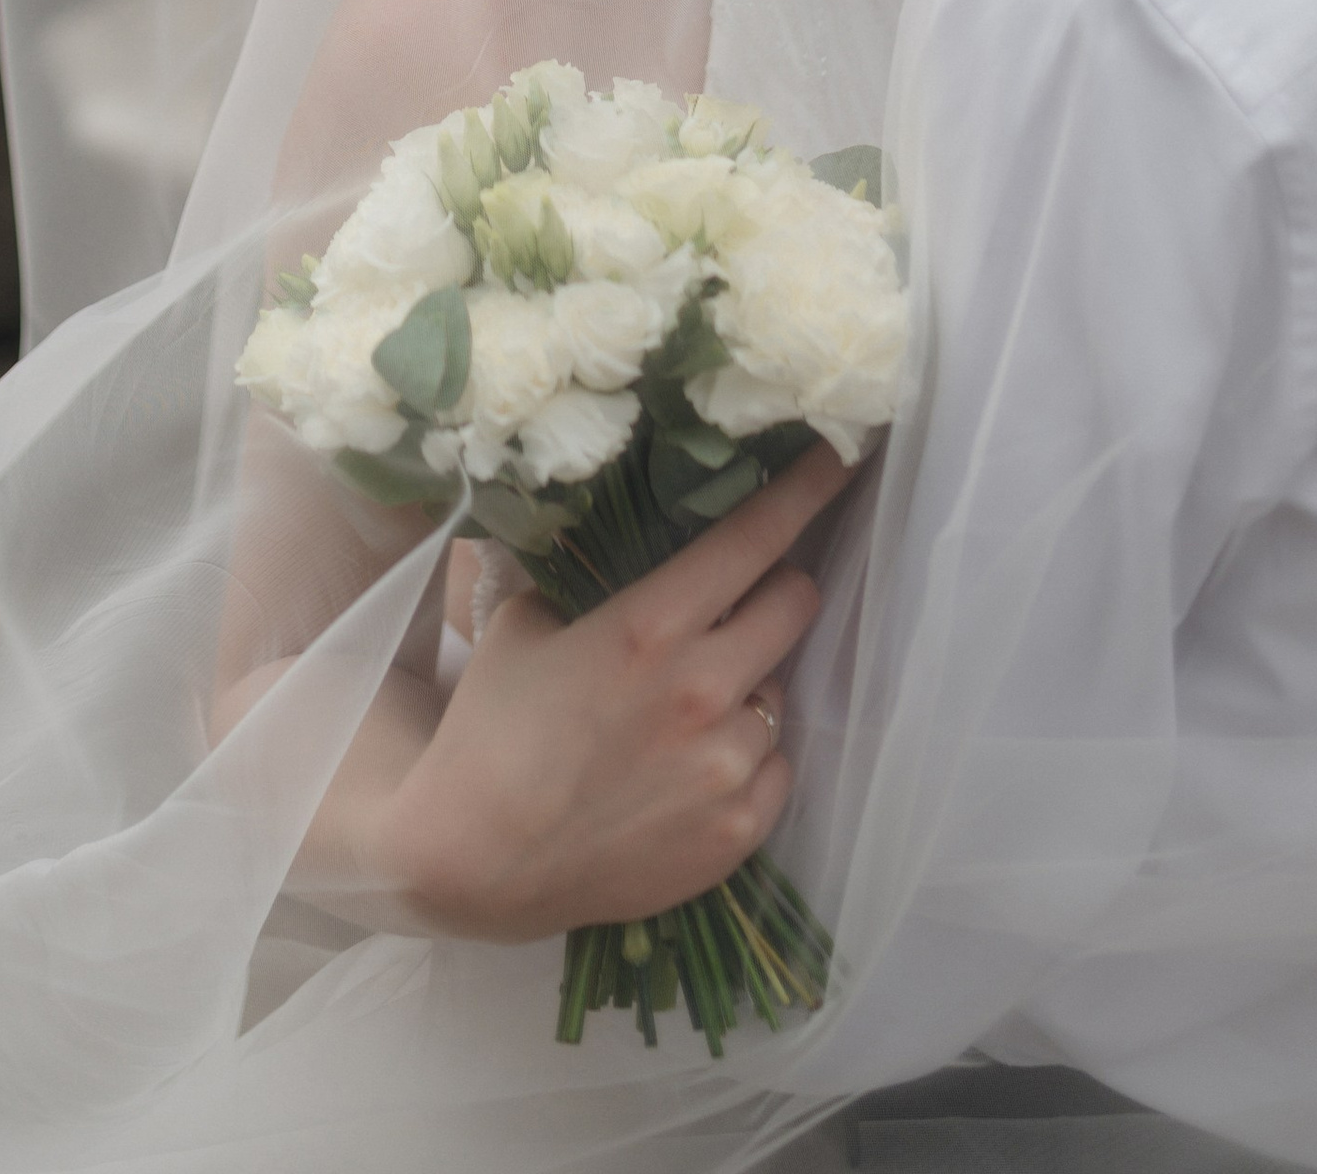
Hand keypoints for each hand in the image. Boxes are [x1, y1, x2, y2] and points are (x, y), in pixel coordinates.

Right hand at [375, 445, 855, 941]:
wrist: (476, 862)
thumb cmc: (493, 729)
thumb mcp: (526, 623)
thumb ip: (588, 579)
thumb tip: (624, 541)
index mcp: (652, 627)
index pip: (755, 535)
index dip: (806, 488)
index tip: (840, 453)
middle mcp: (705, 691)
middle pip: (796, 602)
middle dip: (778, 585)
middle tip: (741, 596)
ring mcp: (727, 768)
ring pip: (780, 690)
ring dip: (748, 683)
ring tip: (687, 707)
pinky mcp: (738, 833)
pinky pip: (777, 766)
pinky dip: (747, 756)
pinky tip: (693, 764)